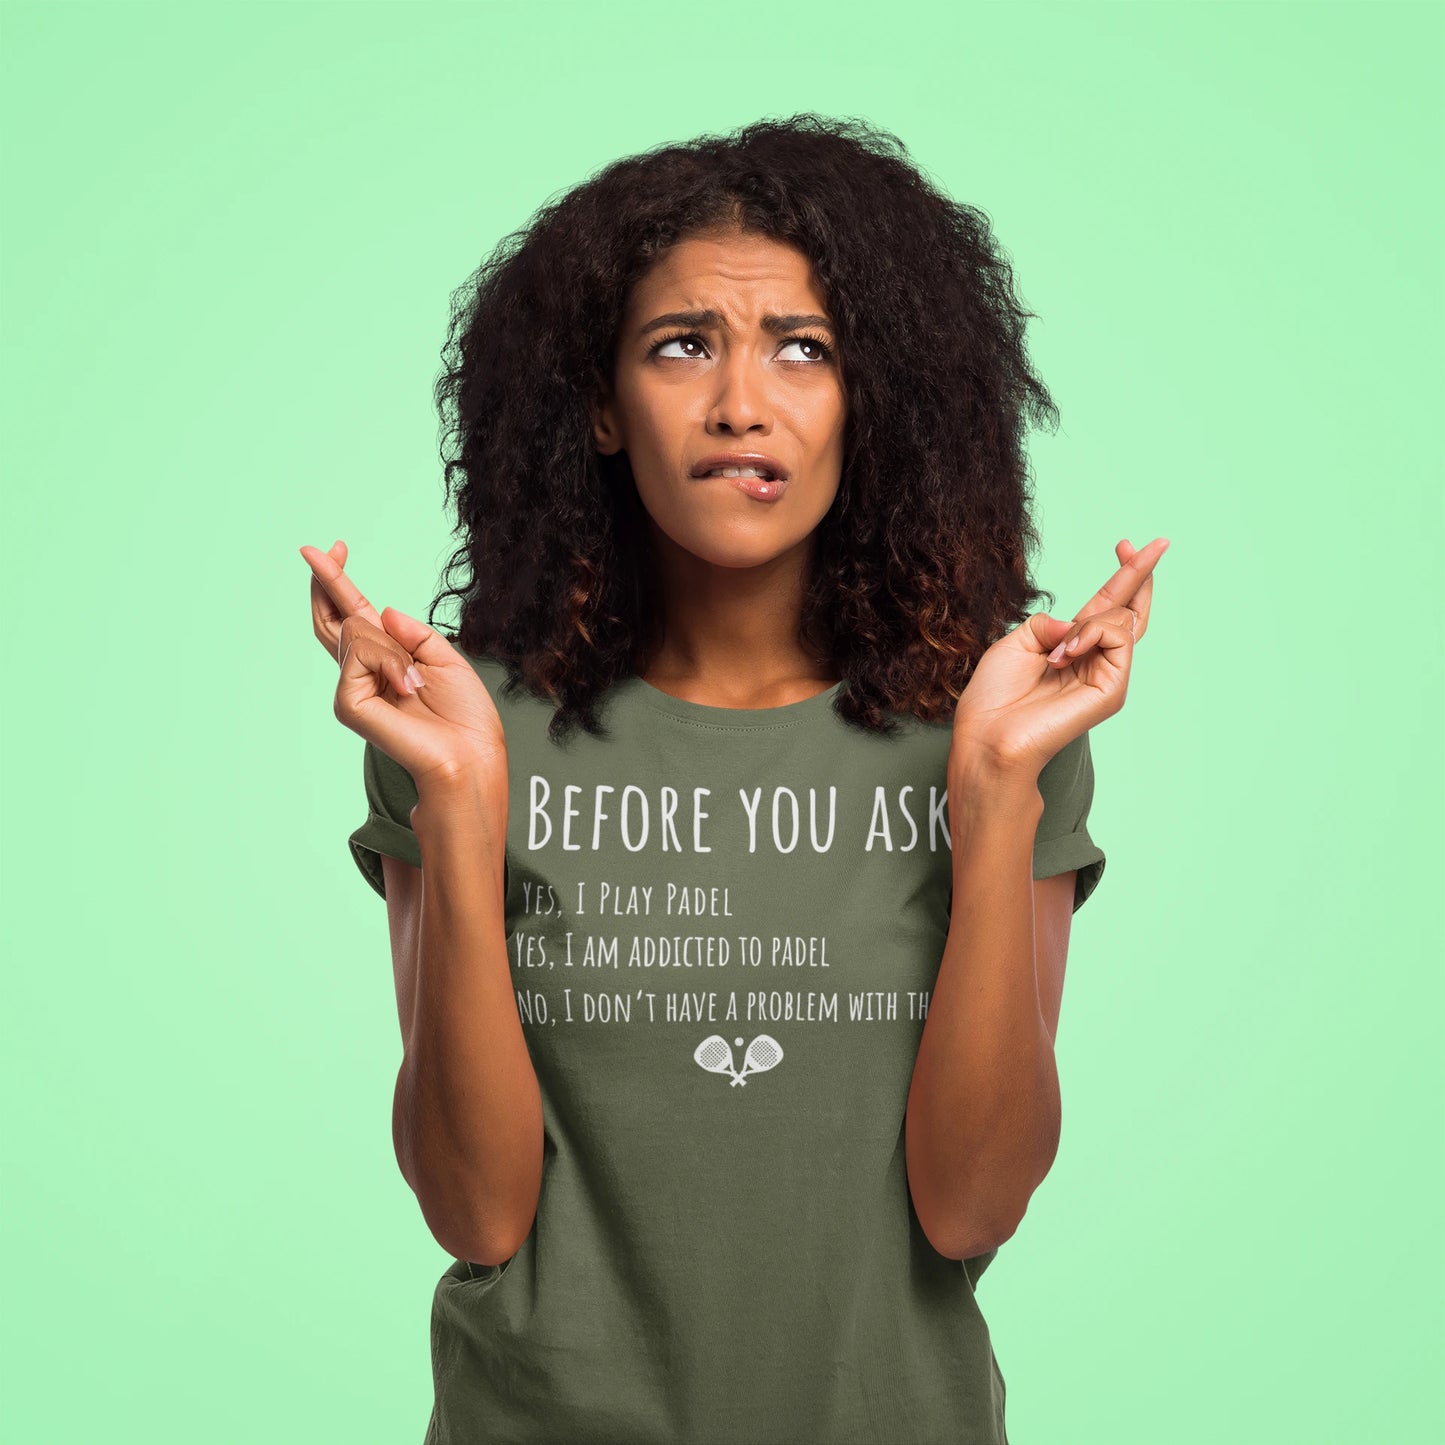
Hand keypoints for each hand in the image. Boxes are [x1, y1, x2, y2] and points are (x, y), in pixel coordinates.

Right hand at [300, 540, 507, 793]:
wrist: (470, 755)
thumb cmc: (465, 718)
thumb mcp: (447, 660)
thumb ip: (414, 633)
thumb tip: (381, 609)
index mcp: (388, 664)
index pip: (354, 618)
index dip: (341, 585)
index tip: (335, 549)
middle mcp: (364, 675)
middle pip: (334, 620)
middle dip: (328, 580)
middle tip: (314, 547)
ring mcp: (351, 689)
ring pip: (357, 630)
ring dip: (395, 649)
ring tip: (417, 683)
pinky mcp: (348, 703)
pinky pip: (363, 652)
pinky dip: (393, 664)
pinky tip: (408, 689)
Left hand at [949, 537, 1168, 779]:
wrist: (987, 735)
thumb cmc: (994, 696)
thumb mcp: (1016, 642)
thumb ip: (1049, 622)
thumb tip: (1078, 622)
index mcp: (1071, 649)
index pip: (1106, 608)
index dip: (1121, 576)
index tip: (1125, 543)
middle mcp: (1094, 661)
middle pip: (1131, 613)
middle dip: (1140, 574)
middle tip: (1154, 543)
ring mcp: (1107, 676)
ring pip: (1123, 621)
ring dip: (1089, 623)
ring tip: (1056, 653)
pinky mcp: (1111, 690)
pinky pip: (1119, 637)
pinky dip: (1092, 634)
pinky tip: (1065, 654)